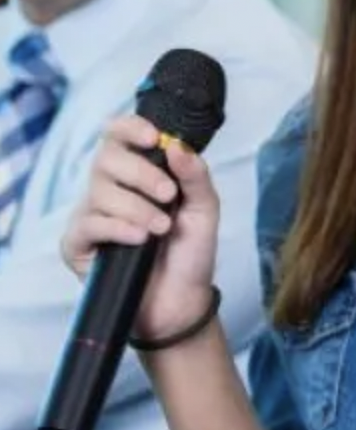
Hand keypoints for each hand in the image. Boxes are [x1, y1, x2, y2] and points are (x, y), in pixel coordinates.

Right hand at [62, 115, 219, 338]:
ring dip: (137, 208)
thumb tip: (175, 144)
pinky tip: (139, 239)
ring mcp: (91, 214)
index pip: (118, 133)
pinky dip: (117, 227)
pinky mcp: (78, 245)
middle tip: (168, 195)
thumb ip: (194, 174)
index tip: (153, 138)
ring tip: (161, 228)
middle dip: (142, 174)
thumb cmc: (189, 251)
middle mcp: (110, 187)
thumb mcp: (204, 208)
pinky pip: (88, 224)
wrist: (181, 301)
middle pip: (107, 158)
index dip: (130, 128)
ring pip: (99, 191)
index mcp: (137, 170)